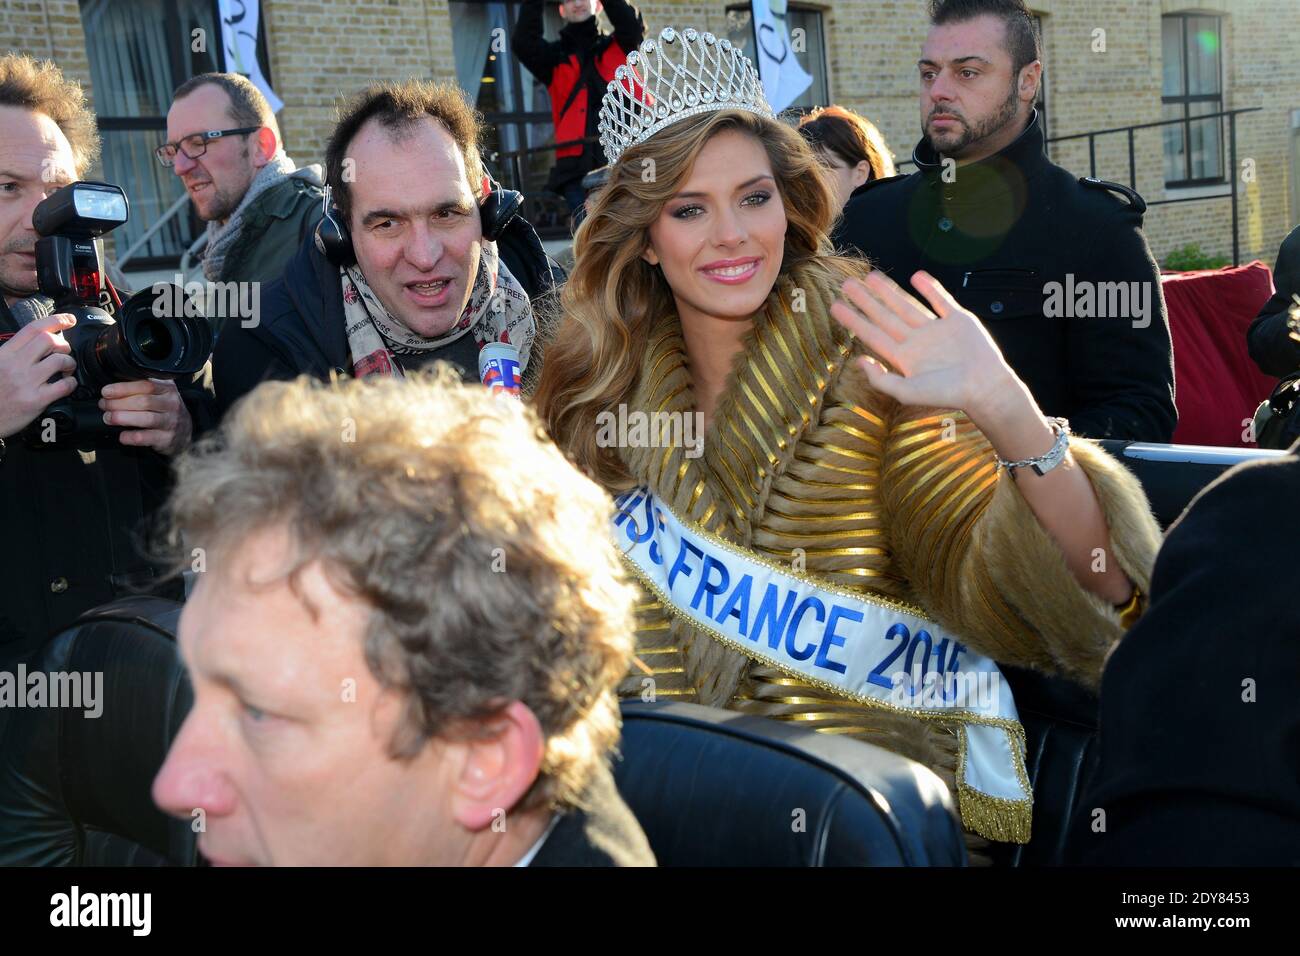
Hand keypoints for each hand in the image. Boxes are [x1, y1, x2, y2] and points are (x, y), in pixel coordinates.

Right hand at [0, 312, 78, 438]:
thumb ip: (13, 353)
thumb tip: (34, 342)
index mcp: (5, 353)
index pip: (33, 329)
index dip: (54, 320)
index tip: (68, 319)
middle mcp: (15, 364)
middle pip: (48, 340)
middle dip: (63, 343)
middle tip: (64, 352)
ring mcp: (26, 382)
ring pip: (59, 360)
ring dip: (69, 362)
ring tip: (66, 369)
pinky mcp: (36, 400)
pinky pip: (64, 385)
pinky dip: (71, 383)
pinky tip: (67, 384)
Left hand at [100, 378, 192, 455]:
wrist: (183, 432)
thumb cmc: (164, 410)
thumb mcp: (159, 393)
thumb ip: (141, 387)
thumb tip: (113, 388)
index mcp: (167, 389)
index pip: (145, 385)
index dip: (123, 388)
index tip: (106, 392)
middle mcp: (171, 404)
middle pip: (143, 401)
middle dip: (119, 403)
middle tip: (104, 405)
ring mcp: (170, 422)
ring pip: (146, 418)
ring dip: (123, 418)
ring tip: (109, 418)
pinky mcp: (166, 438)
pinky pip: (147, 437)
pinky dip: (131, 437)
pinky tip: (122, 436)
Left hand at [830, 269, 1022, 423]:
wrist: (984, 388)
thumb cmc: (946, 394)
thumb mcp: (906, 392)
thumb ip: (880, 379)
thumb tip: (858, 361)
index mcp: (904, 358)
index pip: (873, 335)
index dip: (853, 321)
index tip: (835, 307)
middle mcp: (917, 341)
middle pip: (885, 316)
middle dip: (865, 301)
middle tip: (846, 285)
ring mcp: (936, 329)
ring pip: (907, 305)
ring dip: (889, 291)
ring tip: (870, 276)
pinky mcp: (958, 320)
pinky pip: (941, 300)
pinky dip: (930, 288)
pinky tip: (916, 276)